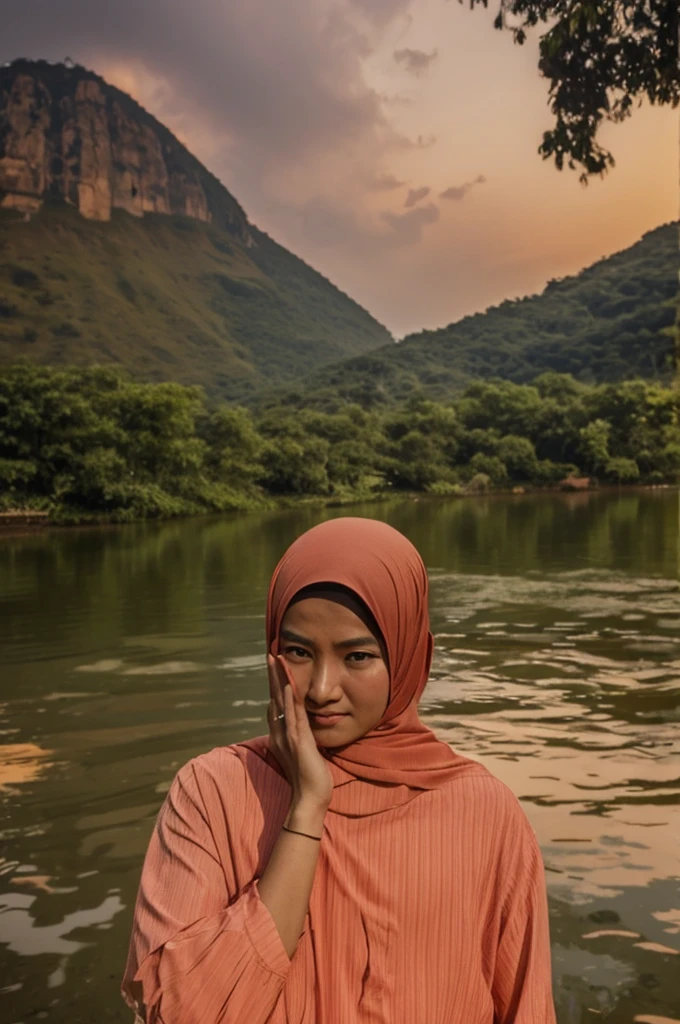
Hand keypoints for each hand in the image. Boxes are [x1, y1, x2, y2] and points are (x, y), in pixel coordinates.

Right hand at [267, 653, 332, 812]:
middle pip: (274, 697)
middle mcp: (280, 733)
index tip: (275, 666)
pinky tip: (287, 687)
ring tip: (277, 662)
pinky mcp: (298, 742)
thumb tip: (297, 724)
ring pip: (281, 703)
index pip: (275, 703)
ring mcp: (287, 737)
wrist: (310, 798)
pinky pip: (292, 717)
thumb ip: (296, 736)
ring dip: (279, 681)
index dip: (275, 684)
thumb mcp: (302, 750)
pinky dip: (288, 701)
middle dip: (273, 676)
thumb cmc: (308, 776)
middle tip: (271, 655)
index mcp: (280, 734)